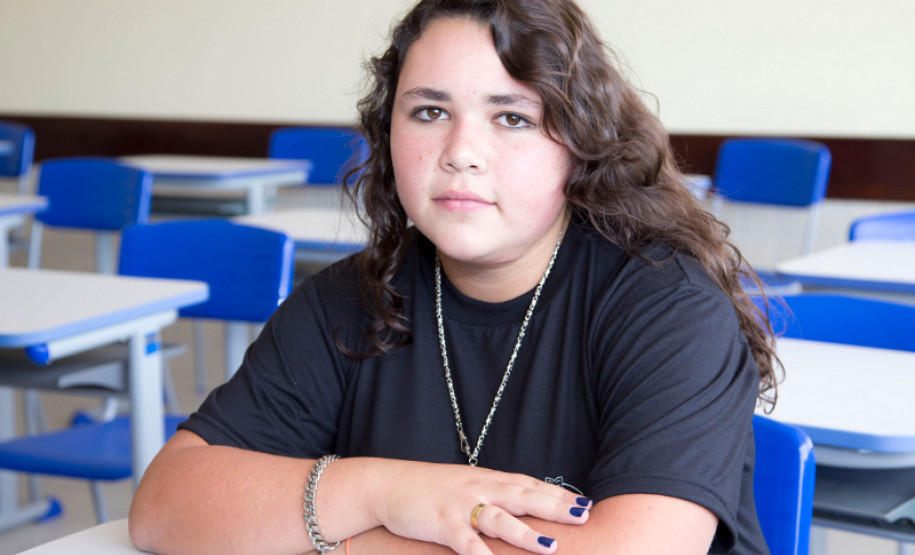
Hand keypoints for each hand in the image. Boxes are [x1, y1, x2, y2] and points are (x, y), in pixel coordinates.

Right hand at [370, 459, 590, 554]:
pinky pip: (465, 541)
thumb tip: (521, 505)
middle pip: (523, 496)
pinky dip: (480, 554)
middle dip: (555, 506)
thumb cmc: (429, 489)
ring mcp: (460, 505)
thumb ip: (493, 494)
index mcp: (488, 479)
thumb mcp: (466, 485)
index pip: (530, 485)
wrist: (387, 484)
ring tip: (551, 547)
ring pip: (499, 519)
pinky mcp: (441, 523)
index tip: (585, 502)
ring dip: (526, 533)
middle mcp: (479, 488)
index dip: (558, 494)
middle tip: (584, 514)